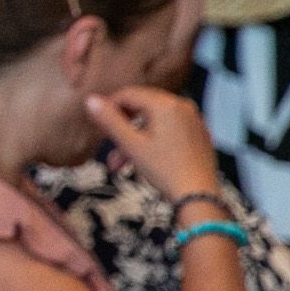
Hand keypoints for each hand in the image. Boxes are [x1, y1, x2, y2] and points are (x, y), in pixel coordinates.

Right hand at [81, 85, 220, 200]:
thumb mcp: (131, 145)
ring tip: (121, 165)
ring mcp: (193, 120)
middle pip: (142, 108)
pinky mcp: (199, 134)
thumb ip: (110, 120)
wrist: (198, 196)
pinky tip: (145, 161)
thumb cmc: (165, 171)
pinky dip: (154, 140)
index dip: (109, 107)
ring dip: (135, 139)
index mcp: (165, 104)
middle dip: (122, 128)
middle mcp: (182, 106)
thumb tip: (91, 100)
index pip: (129, 94)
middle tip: (107, 146)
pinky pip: (170, 130)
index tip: (97, 125)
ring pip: (155, 122)